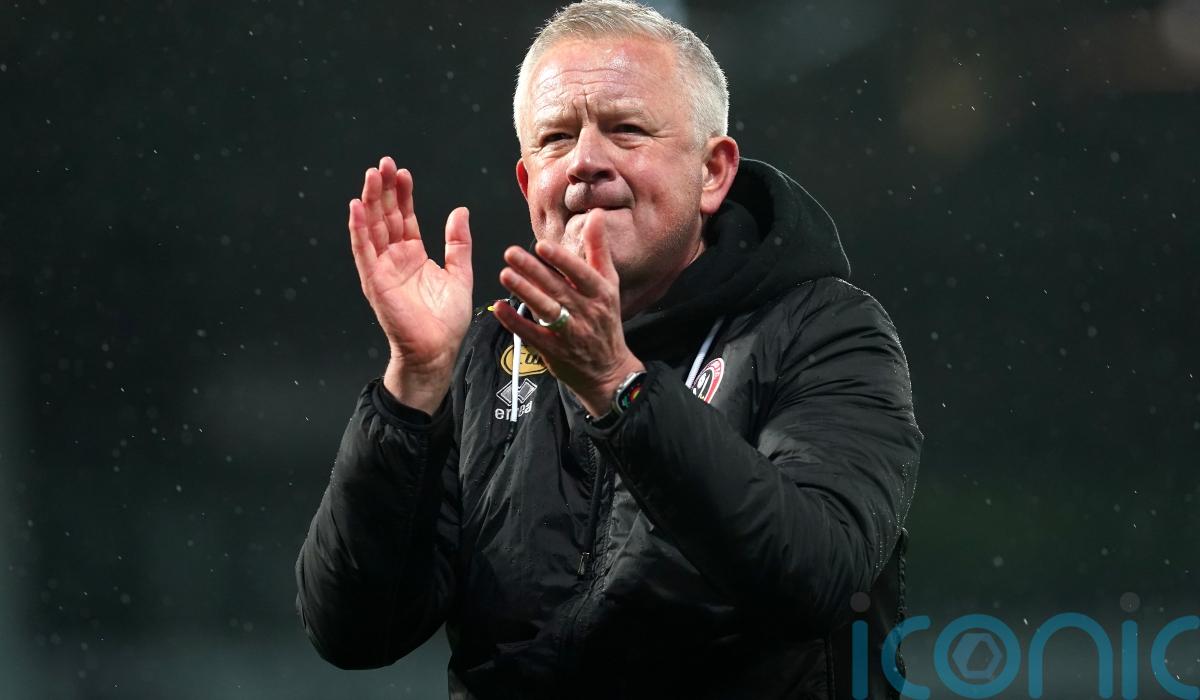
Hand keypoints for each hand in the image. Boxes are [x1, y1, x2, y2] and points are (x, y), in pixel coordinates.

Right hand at [349, 157, 472, 412]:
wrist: (437, 350)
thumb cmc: (445, 322)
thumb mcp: (459, 274)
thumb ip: (458, 243)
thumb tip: (460, 211)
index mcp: (413, 256)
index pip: (405, 217)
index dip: (402, 195)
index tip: (403, 173)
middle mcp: (394, 259)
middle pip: (386, 217)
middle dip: (383, 190)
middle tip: (384, 163)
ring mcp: (382, 269)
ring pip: (372, 228)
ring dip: (369, 201)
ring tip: (371, 176)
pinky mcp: (375, 281)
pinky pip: (364, 251)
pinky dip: (359, 229)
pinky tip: (356, 208)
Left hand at [494, 210, 643, 416]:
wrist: (608, 370)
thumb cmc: (606, 320)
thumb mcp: (609, 284)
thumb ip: (599, 249)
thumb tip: (597, 215)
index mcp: (602, 293)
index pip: (581, 274)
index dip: (562, 260)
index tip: (542, 246)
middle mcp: (587, 312)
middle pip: (558, 289)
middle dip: (533, 271)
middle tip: (511, 253)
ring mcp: (570, 334)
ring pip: (546, 310)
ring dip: (524, 292)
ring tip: (504, 275)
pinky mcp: (554, 351)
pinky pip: (532, 334)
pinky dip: (515, 321)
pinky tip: (500, 307)